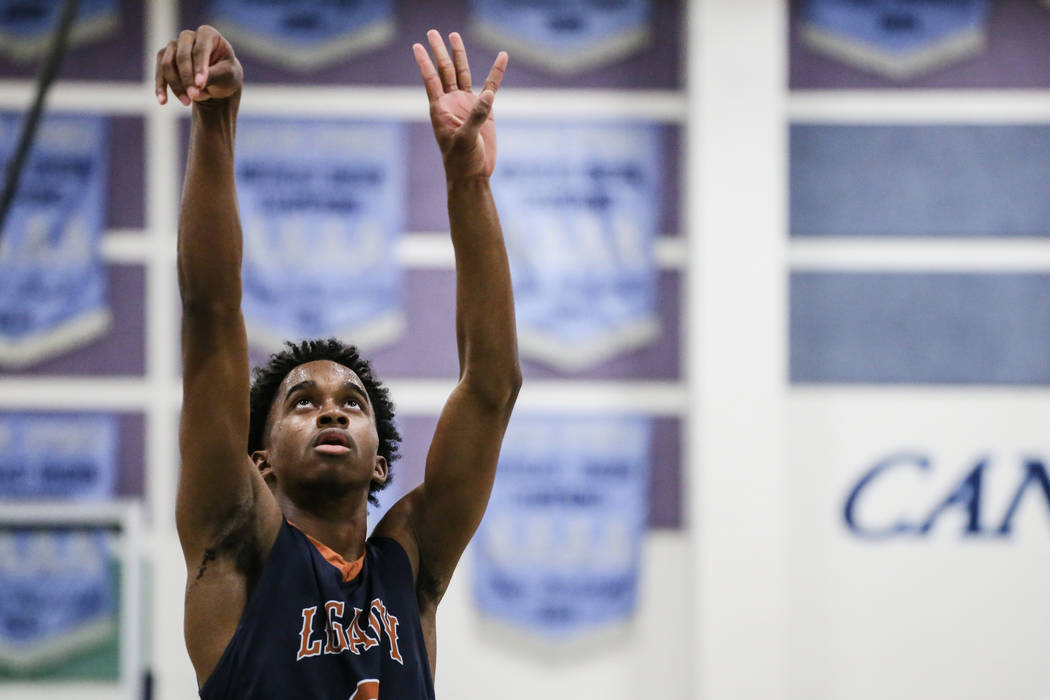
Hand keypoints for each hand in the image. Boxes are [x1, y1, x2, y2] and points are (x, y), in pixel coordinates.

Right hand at [155, 25, 242, 105]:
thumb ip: (214, 76)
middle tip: (194, 96)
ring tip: (186, 102)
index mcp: (208, 34)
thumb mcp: (228, 75)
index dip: (199, 67)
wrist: (219, 81)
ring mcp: (174, 46)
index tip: (200, 84)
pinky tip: (163, 101)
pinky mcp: (163, 58)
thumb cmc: (226, 74)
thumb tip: (197, 84)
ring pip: (167, 64)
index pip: (200, 49)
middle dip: (186, 78)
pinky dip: (161, 87)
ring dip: (175, 85)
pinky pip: (159, 73)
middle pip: (181, 56)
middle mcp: (188, 37)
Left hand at [413, 30, 507, 179]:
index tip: (417, 46)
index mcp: (440, 109)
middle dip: (439, 51)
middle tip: (433, 32)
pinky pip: (491, 87)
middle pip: (445, 70)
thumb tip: (488, 94)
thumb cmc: (462, 161)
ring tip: (454, 35)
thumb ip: (475, 116)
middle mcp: (452, 103)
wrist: (473, 175)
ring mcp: (468, 105)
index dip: (424, 62)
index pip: (431, 80)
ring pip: (463, 74)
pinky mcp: (485, 111)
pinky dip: (496, 72)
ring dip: (459, 55)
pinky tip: (502, 57)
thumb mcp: (466, 139)